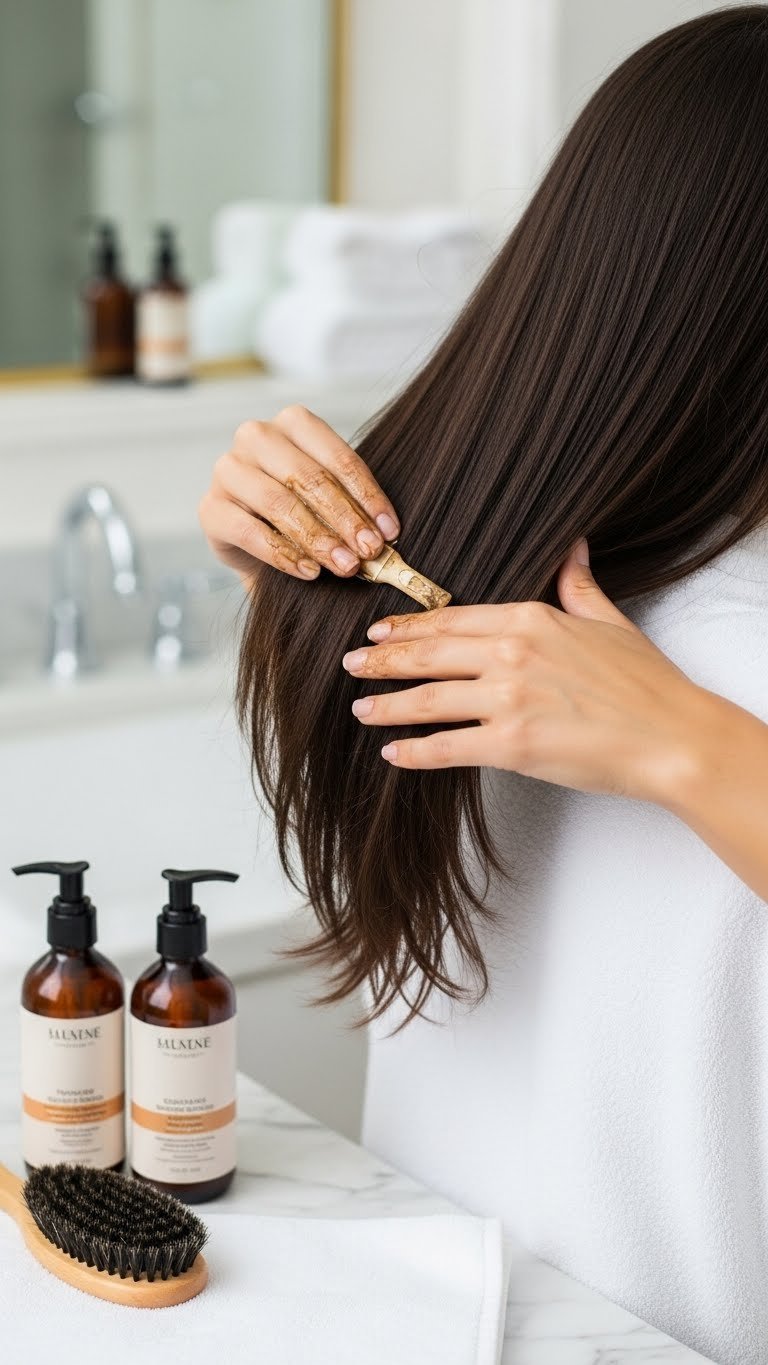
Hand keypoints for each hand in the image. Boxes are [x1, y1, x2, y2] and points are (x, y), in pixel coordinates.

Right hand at [199, 405, 398, 585]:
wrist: (254, 544)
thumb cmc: (301, 513)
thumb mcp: (329, 502)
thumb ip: (352, 507)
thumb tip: (386, 535)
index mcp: (293, 422)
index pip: (337, 457)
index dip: (367, 496)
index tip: (390, 530)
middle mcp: (255, 437)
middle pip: (309, 478)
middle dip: (345, 519)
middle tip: (370, 551)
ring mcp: (228, 470)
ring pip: (279, 502)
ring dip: (318, 538)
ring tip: (345, 565)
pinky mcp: (210, 508)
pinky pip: (250, 532)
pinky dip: (284, 555)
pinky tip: (310, 572)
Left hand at [342, 541, 710, 804]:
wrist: (673, 736)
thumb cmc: (646, 684)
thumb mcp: (609, 621)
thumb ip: (578, 585)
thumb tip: (573, 547)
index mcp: (530, 619)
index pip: (452, 619)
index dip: (410, 627)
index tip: (381, 631)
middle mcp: (511, 654)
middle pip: (429, 654)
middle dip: (383, 659)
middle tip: (351, 664)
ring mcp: (508, 700)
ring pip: (427, 699)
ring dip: (387, 703)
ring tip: (361, 707)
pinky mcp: (512, 745)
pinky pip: (447, 747)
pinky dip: (415, 751)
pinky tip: (393, 753)